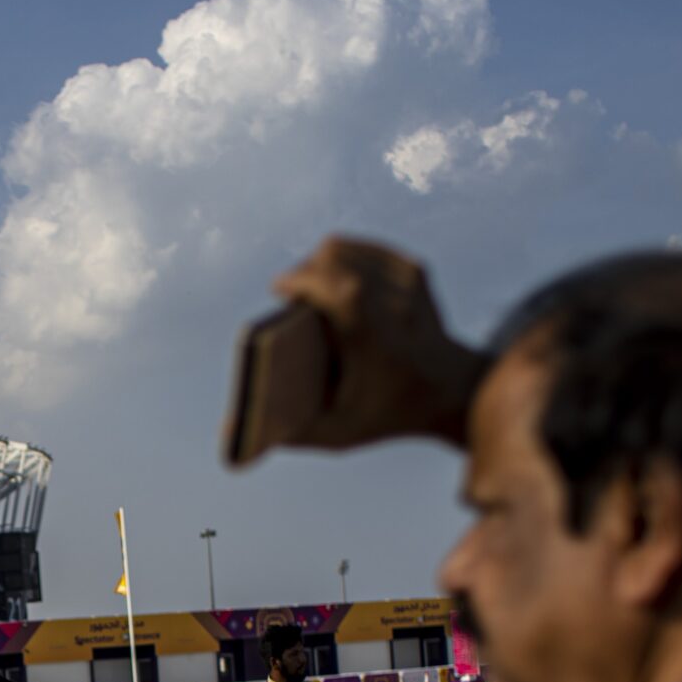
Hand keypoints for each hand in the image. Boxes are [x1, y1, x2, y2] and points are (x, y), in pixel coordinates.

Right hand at [271, 235, 486, 449]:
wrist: (452, 391)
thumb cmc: (386, 413)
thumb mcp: (337, 433)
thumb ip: (285, 434)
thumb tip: (228, 432)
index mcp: (375, 340)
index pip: (341, 288)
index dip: (303, 279)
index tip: (278, 289)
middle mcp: (395, 306)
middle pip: (335, 257)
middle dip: (302, 271)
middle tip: (291, 296)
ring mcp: (407, 283)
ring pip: (344, 246)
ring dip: (317, 263)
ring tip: (309, 289)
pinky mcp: (413, 269)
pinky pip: (361, 246)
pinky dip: (339, 257)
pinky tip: (333, 278)